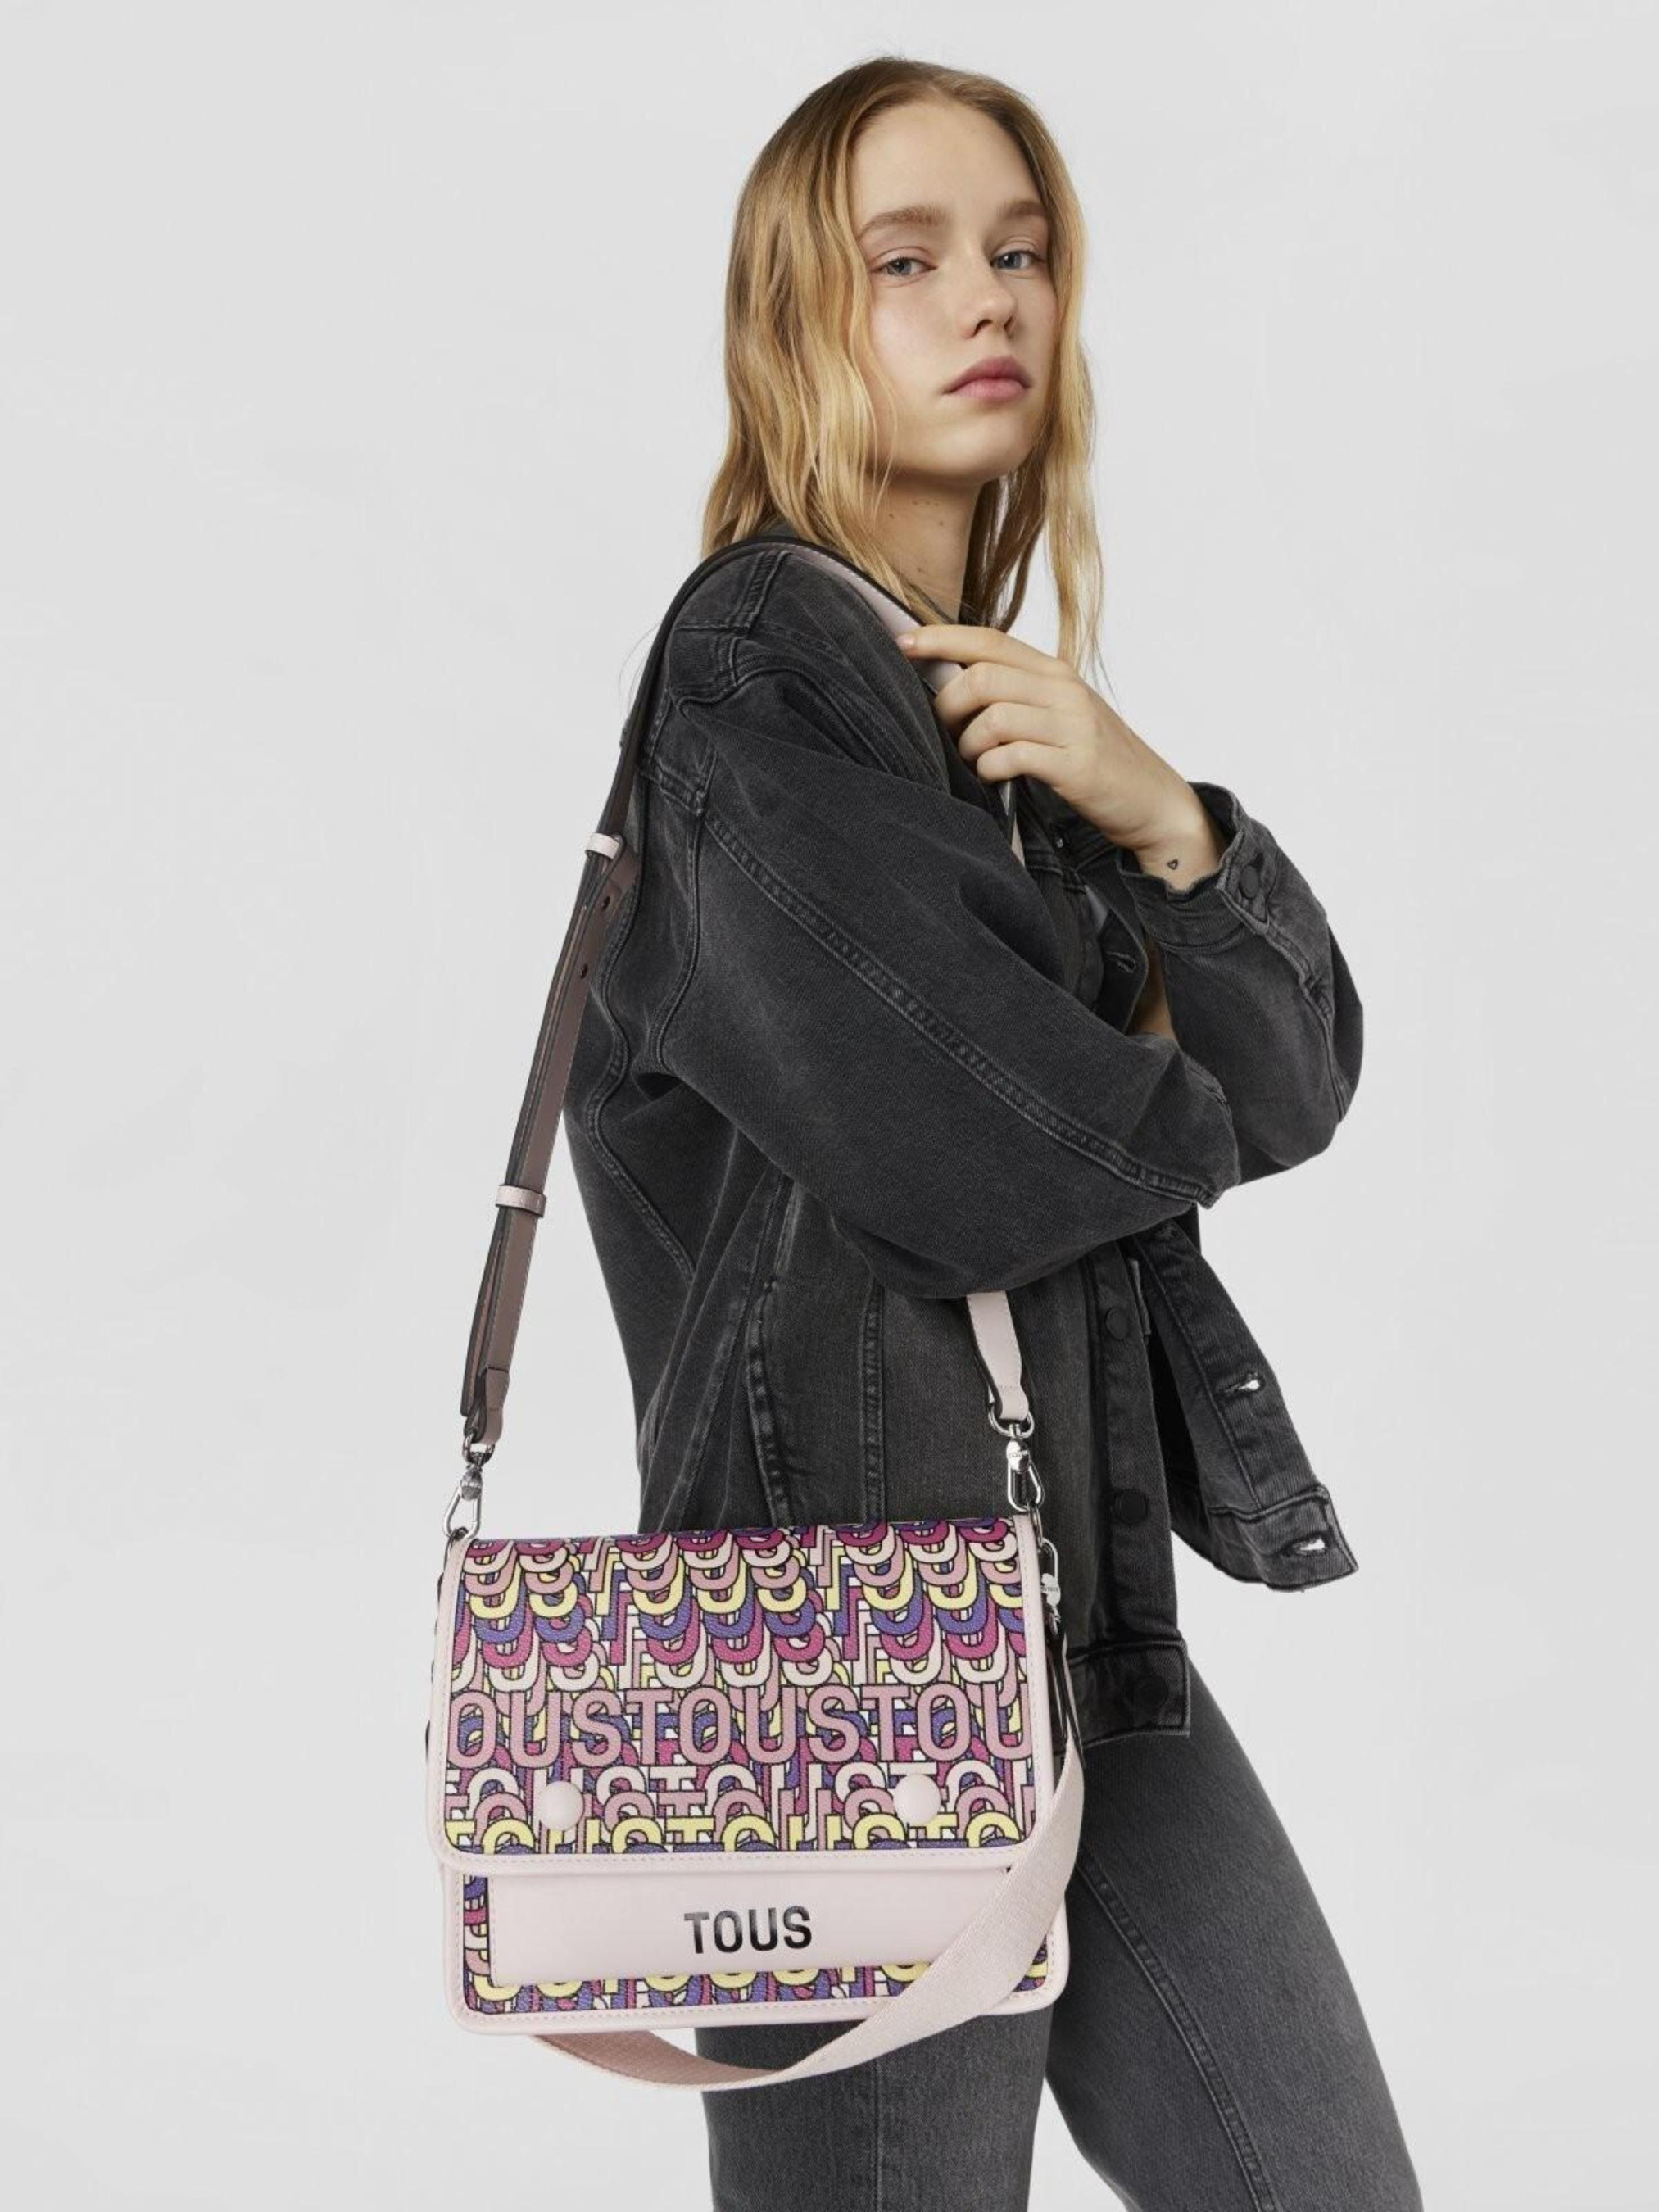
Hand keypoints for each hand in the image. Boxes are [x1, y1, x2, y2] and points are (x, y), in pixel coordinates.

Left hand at [895, 623, 1214, 865]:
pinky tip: (992, 777)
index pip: (989, 640)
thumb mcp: (1058, 715)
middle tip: (942, 734)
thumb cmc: (1094, 760)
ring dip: (967, 745)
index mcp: (1055, 672)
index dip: (940, 639)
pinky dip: (990, 768)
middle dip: (946, 707)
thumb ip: (1016, 696)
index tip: (902, 643)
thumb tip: (949, 690)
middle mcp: (1064, 690)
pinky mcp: (1077, 765)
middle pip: (982, 678)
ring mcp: (1073, 726)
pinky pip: (1013, 756)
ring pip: (993, 718)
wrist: (1153, 800)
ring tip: (972, 762)